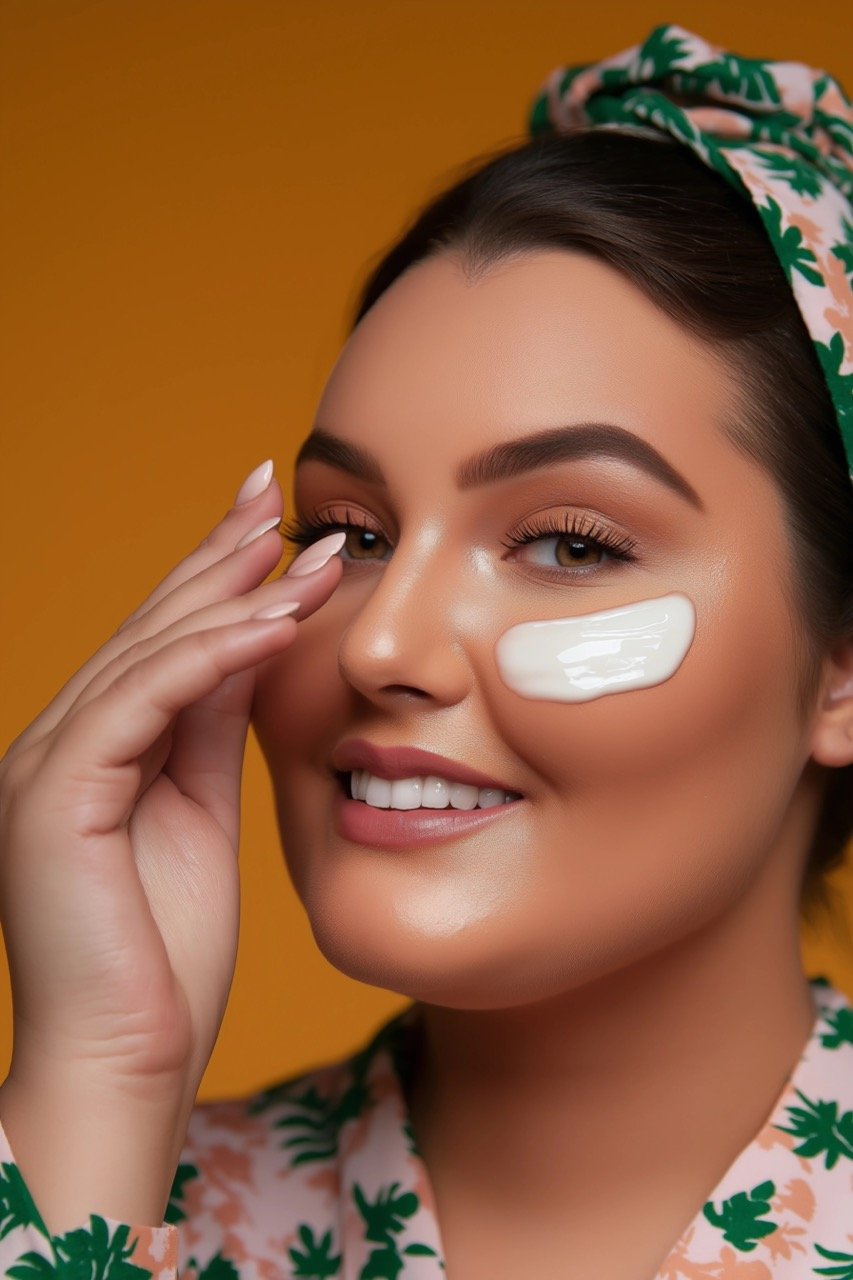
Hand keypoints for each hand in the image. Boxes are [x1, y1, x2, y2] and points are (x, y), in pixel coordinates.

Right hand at [0, 462, 341, 1108]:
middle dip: (218, 559)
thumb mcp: (201, 811)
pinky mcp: (51, 796)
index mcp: (89, 750)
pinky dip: (212, 658)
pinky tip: (273, 621)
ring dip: (231, 598)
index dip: (213, 577)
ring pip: (145, 654)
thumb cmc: (167, 955)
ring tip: (304, 554)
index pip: (157, 642)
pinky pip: (142, 702)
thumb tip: (247, 645)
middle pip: (146, 628)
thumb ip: (209, 728)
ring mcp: (43, 765)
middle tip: (277, 495)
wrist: (126, 1057)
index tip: (272, 523)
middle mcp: (54, 743)